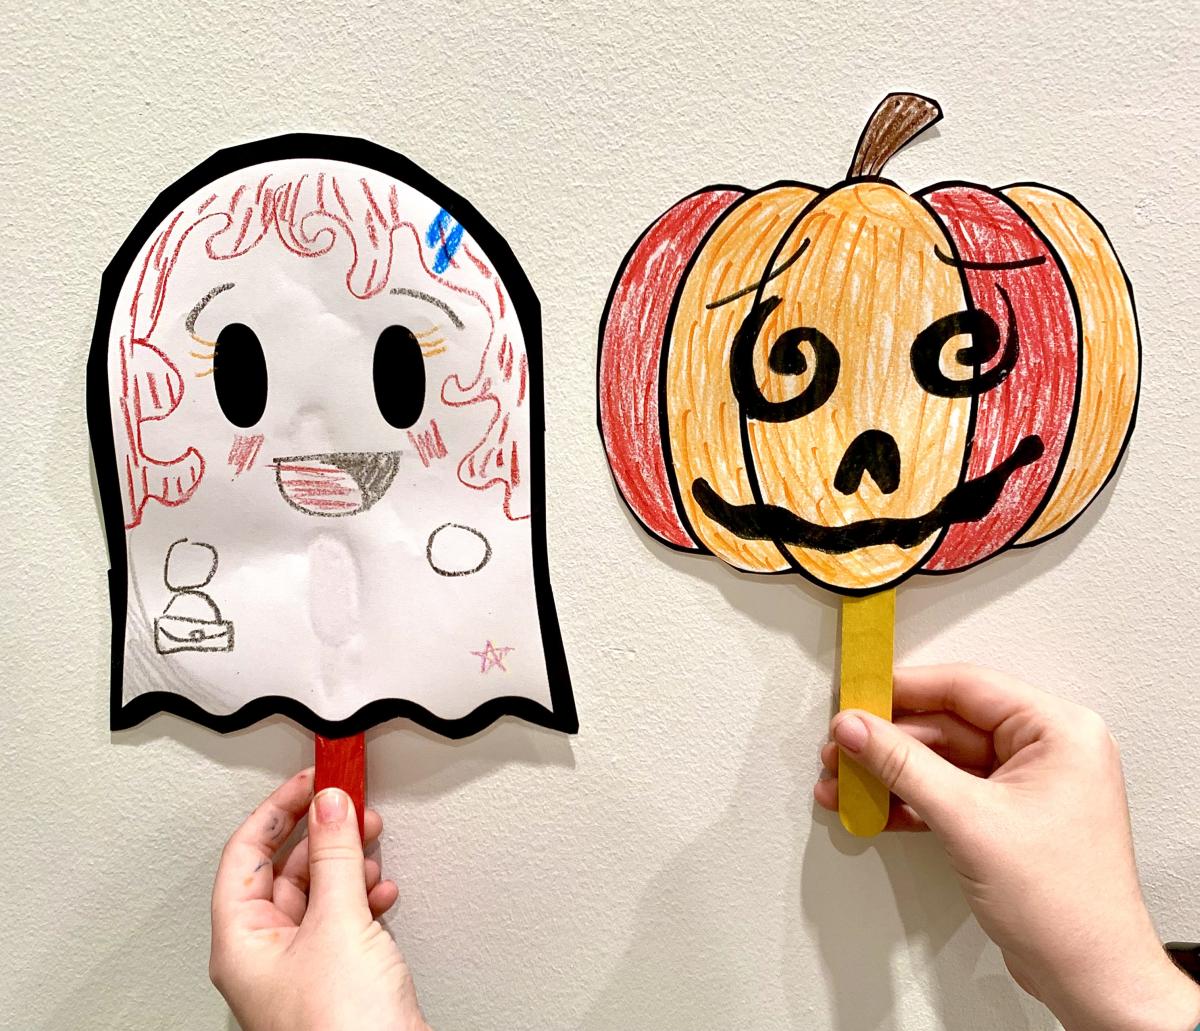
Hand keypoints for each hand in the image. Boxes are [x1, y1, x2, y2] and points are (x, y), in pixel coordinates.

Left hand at [210, 769, 429, 1030]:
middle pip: (283, 870)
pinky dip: (363, 893)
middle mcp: (266, 953)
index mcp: (241, 941)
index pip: (245, 855)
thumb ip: (334, 857)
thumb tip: (330, 804)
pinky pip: (344, 917)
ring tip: (370, 837)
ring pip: (317, 892)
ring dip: (345, 860)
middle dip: (318, 832)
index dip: (276, 811)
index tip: (309, 779)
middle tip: (346, 799)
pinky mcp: (339, 975)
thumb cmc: (342, 1028)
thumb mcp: (337, 924)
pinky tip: (382, 886)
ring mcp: (303, 966)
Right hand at [814, 664, 1199, 1030]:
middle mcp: (1047, 750)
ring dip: (890, 773)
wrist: (1089, 978)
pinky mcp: (1007, 816)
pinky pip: (948, 791)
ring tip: (843, 780)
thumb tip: (857, 727)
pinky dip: (909, 800)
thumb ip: (903, 765)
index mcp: (1058, 731)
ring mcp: (1027, 785)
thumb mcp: (968, 821)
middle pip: (948, 724)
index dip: (903, 690)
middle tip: (841, 748)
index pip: (966, 687)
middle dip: (888, 741)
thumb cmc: (1064, 905)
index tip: (856, 697)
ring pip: (942, 760)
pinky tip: (871, 807)